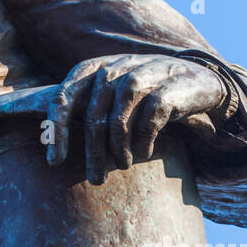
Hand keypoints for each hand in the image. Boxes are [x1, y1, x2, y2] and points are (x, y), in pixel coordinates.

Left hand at [46, 53, 226, 184]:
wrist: (196, 79)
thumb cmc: (143, 92)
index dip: (57, 130)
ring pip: (119, 121)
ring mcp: (142, 74)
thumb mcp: (111, 93)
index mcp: (94, 68)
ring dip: (118, 150)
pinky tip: (144, 153)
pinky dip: (144, 142)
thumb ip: (84, 107)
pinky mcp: (169, 87)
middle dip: (92, 153)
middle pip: (93, 116)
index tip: (54, 162)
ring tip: (122, 166)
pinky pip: (149, 121)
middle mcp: (115, 67)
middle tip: (96, 179)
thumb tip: (50, 143)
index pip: (64, 97)